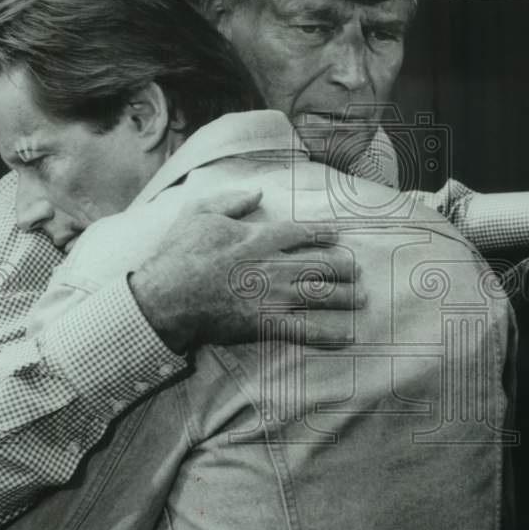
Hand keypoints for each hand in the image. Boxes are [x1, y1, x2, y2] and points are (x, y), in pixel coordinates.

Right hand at [130, 189, 364, 352]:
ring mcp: (273, 296)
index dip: (323, 233)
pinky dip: (329, 334)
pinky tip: (347, 336)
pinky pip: (304, 330)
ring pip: (320, 295)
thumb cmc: (179, 254)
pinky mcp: (266, 324)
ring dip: (345, 297)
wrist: (166, 297)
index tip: (339, 235)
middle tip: (359, 270)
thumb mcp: (199, 213)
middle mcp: (273, 265)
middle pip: (320, 264)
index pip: (301, 232)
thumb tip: (257, 193)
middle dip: (344, 267)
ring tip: (362, 298)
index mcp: (259, 237)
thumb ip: (232, 201)